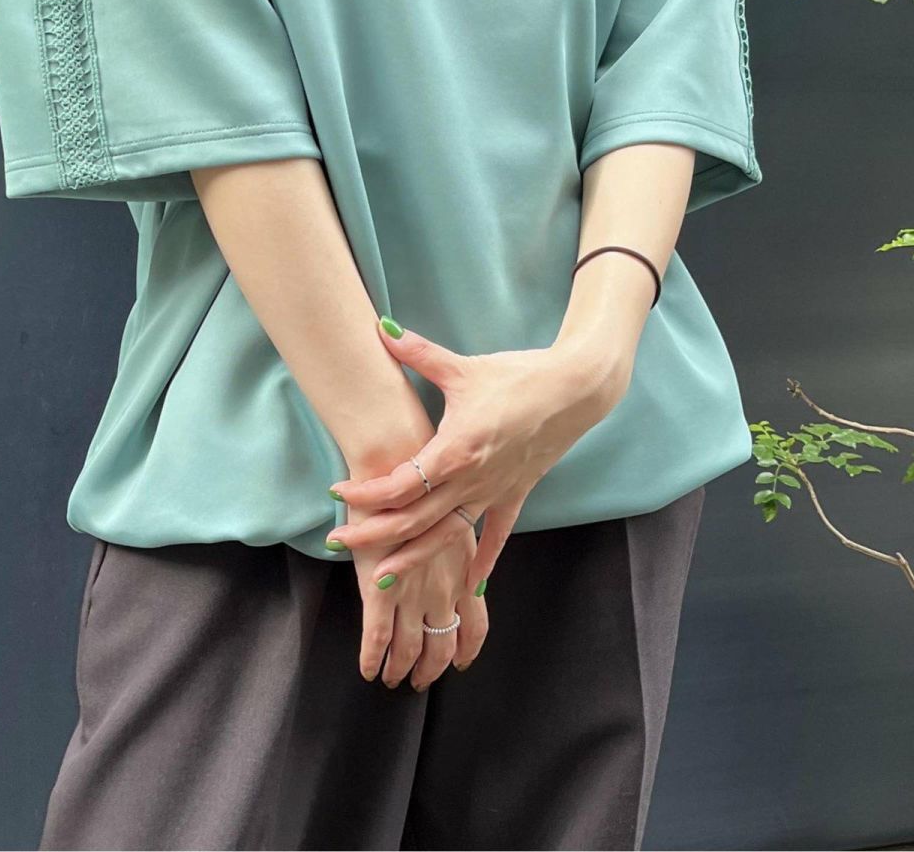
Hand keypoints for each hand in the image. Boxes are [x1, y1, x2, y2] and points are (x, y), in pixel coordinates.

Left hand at [327, 320, 634, 590]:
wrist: (574, 389)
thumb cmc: (518, 376)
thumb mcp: (464, 366)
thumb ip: (418, 352)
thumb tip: (381, 329)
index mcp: (454, 450)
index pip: (400, 484)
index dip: (366, 492)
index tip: (338, 492)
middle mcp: (471, 480)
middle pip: (414, 518)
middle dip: (374, 533)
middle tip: (339, 542)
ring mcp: (494, 492)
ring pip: (447, 535)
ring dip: (414, 557)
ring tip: (383, 578)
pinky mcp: (515, 494)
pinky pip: (495, 535)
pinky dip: (482, 561)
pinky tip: (468, 584)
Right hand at [342, 498, 487, 687]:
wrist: (395, 461)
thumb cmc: (426, 479)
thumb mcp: (458, 513)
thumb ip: (459, 543)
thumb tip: (458, 559)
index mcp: (465, 569)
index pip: (475, 625)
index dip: (468, 648)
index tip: (461, 661)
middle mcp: (444, 587)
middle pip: (443, 645)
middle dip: (431, 669)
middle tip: (419, 681)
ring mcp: (413, 591)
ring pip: (409, 647)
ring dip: (399, 669)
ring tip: (390, 678)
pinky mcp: (380, 588)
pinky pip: (377, 636)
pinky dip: (371, 658)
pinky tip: (367, 670)